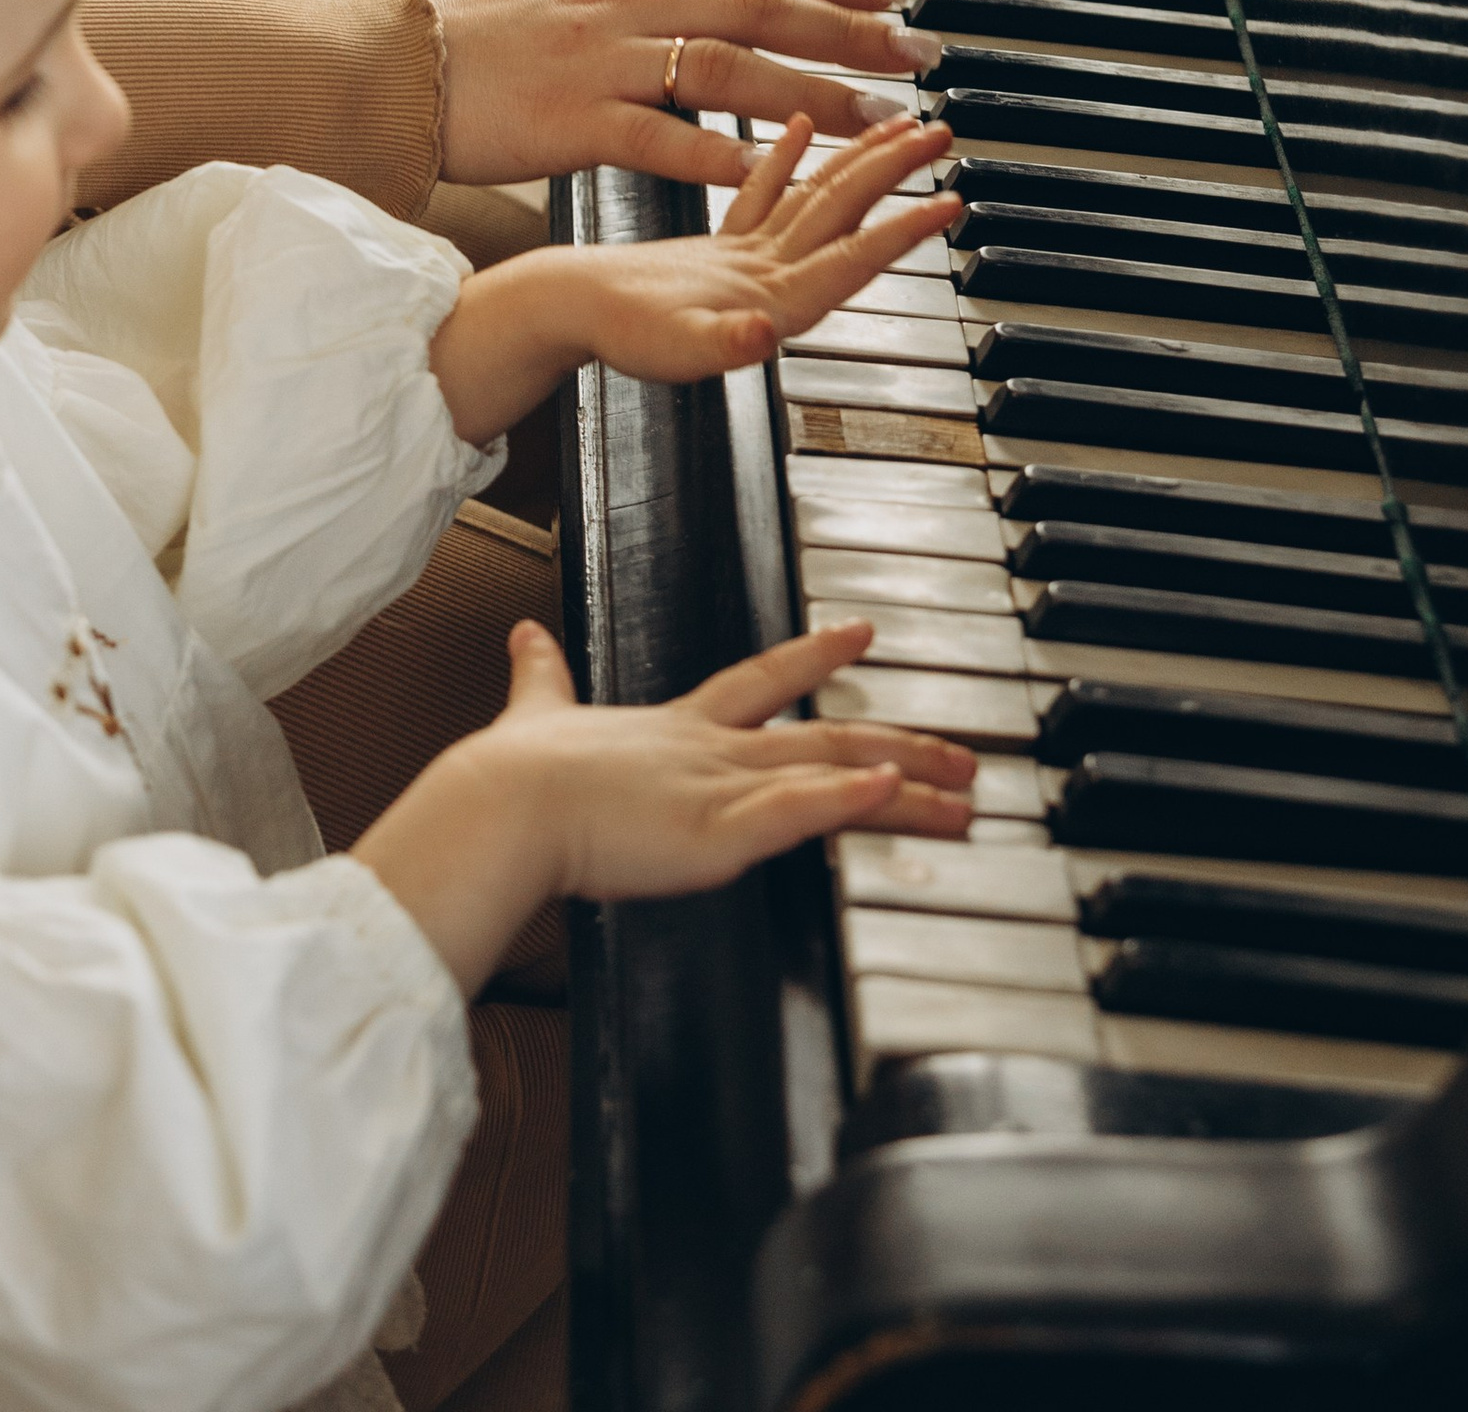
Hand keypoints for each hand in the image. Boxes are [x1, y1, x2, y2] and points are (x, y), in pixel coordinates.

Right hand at [354, 616, 972, 994]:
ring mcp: (721, 790)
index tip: (862, 632)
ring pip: (833, 779)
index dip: (814, 657)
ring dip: (906, 787)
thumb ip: (542, 674)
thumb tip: (524, 633)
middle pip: (826, 741)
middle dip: (900, 745)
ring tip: (964, 793)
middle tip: (962, 751)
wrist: (503, 805)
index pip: (762, 680)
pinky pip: (797, 812)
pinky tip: (895, 791)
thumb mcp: (537, 710)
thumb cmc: (514, 776)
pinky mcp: (716, 834)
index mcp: (676, 728)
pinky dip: (849, 801)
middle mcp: (711, 752)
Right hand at [429, 0, 939, 186]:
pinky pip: (664, 137)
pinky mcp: (573, 121)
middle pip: (759, 6)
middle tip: (916, 52)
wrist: (376, 60)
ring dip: (815, 95)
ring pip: (732, 66)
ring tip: (878, 121)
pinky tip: (777, 175)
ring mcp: (600, 61)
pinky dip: (725, 154)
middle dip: (848, 30)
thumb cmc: (448, 37)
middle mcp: (620, 6)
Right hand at [429, 117, 958, 442]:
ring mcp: (748, 261)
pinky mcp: (720, 246)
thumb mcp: (666, 344)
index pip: (849, 259)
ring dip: (860, 164)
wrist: (560, 317)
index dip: (901, 234)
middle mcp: (771, 279)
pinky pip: (766, 191)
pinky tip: (803, 126)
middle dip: (898, 179)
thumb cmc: (606, 334)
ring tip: (898, 126)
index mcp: (769, 299)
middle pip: (846, 219)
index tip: (946, 203)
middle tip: (941, 134)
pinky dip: (790, 158)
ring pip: (816, 201)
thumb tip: (761, 337)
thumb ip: (718, 342)